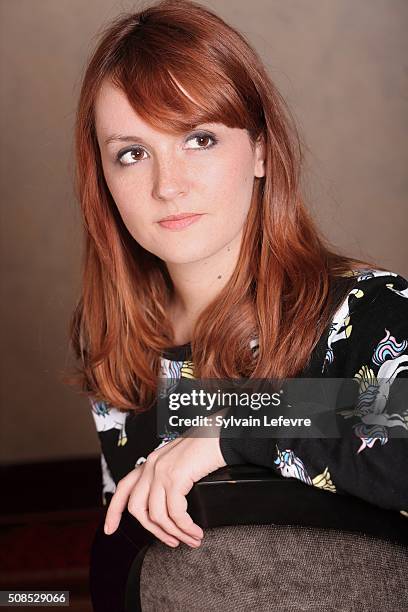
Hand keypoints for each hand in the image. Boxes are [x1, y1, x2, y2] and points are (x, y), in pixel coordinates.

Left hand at [103, 423, 226, 547]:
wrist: (222, 432)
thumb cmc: (207, 445)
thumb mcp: (180, 460)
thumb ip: (169, 476)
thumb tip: (169, 505)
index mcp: (150, 462)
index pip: (123, 488)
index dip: (113, 511)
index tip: (109, 529)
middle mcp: (152, 465)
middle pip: (137, 508)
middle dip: (153, 531)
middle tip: (170, 541)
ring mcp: (161, 471)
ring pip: (157, 515)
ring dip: (174, 533)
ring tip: (190, 539)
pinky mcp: (175, 477)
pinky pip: (175, 513)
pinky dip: (185, 527)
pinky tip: (195, 531)